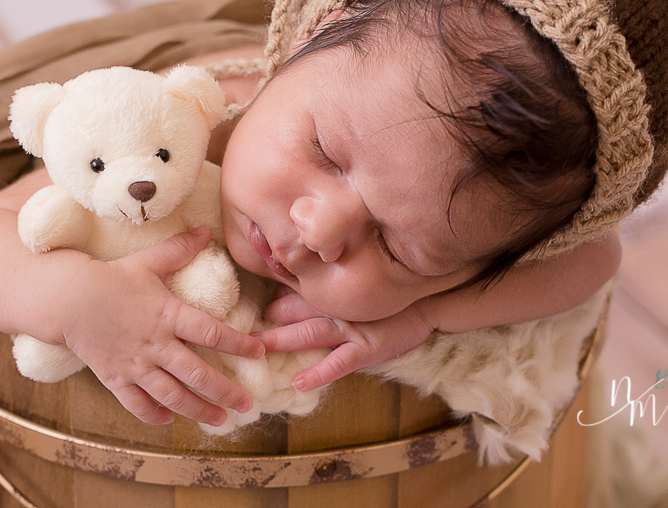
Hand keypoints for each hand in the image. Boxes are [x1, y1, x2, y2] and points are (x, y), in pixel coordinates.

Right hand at [59, 228, 265, 426]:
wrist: (67, 298)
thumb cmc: (111, 277)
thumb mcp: (148, 261)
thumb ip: (179, 249)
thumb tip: (206, 230)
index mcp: (168, 315)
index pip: (212, 332)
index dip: (239, 344)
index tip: (259, 352)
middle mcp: (156, 344)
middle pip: (197, 373)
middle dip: (225, 391)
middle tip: (247, 404)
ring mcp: (135, 365)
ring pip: (172, 395)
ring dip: (198, 410)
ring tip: (219, 421)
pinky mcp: (115, 378)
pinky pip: (137, 404)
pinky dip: (154, 415)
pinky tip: (170, 420)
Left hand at [253, 287, 434, 391]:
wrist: (430, 302)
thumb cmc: (389, 295)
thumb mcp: (354, 285)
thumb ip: (321, 284)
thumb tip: (282, 287)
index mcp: (331, 291)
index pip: (294, 287)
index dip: (269, 291)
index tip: (241, 300)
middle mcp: (337, 307)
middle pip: (295, 310)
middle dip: (267, 319)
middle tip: (236, 329)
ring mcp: (352, 328)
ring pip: (310, 333)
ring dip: (283, 340)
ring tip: (256, 349)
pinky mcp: (368, 349)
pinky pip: (339, 363)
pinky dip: (319, 373)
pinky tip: (299, 382)